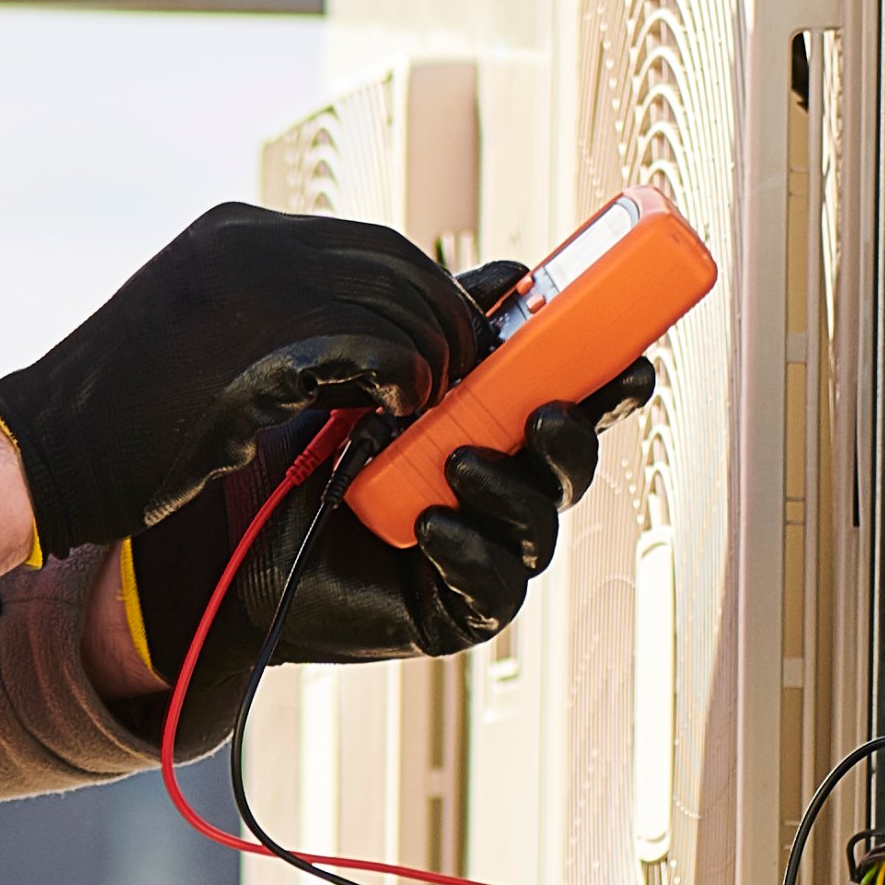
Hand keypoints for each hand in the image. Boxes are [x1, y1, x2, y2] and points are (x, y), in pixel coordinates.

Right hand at [0, 203, 478, 549]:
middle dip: (445, 321)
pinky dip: (402, 379)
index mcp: (236, 232)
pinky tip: (392, 412)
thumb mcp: (209, 339)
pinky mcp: (254, 347)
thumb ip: (290, 321)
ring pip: (396, 300)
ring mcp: (249, 288)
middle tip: (455, 379)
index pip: (372, 240)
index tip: (443, 344)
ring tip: (421, 405)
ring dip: (429, 357)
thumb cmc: (124, 419)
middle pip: (398, 261)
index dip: (425, 291)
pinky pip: (373, 346)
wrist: (41, 451)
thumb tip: (386, 340)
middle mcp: (247, 241)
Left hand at [136, 376, 617, 694]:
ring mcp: (490, 555)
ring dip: (507, 491)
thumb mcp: (384, 376)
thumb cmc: (318, 451)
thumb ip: (448, 329)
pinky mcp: (462, 609)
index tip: (635, 365)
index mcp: (500, 436)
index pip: (572, 409)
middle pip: (568, 468)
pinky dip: (470, 550)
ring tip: (458, 463)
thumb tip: (512, 274)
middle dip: (570, 440)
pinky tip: (433, 524)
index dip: (610, 390)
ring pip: (538, 526)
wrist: (248, 531)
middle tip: (545, 415)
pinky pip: (496, 586)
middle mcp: (507, 496)